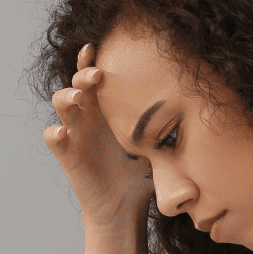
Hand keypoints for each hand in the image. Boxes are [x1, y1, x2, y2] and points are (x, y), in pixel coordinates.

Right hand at [45, 43, 154, 228]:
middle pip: (76, 82)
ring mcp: (76, 132)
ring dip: (67, 95)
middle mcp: (89, 114)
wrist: (125, 207)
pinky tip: (63, 132)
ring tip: (79, 98)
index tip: (98, 46)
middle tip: (97, 74)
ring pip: (60, 102)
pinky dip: (55, 132)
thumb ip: (169, 127)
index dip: (92, 59)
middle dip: (83, 73)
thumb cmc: (142, 172)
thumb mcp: (159, 145)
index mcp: (108, 107)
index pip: (96, 75)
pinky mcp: (68, 154)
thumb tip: (199, 106)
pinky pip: (53, 137)